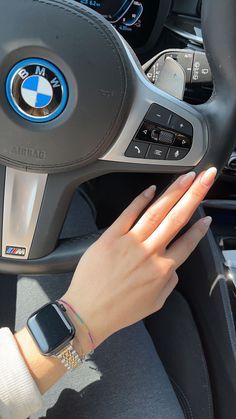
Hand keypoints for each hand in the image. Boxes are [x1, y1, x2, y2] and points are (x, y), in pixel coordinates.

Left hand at [63, 168, 216, 353]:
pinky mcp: (110, 237)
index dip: (200, 229)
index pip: (187, 243)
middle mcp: (149, 253)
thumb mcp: (154, 303)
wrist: (88, 312)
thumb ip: (169, 283)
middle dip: (195, 195)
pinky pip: (128, 213)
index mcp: (162, 270)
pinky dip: (140, 199)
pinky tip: (151, 189)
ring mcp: (130, 243)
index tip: (207, 217)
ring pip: (157, 212)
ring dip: (174, 192)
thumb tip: (173, 267)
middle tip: (206, 178)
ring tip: (186, 177)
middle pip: (177, 218)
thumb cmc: (119, 310)